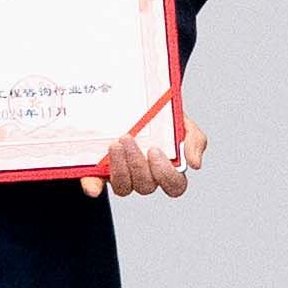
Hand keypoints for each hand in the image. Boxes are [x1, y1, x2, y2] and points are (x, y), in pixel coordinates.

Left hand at [87, 109, 207, 203]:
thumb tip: (195, 164)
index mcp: (167, 169)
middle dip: (137, 164)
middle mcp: (145, 176)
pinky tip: (92, 185)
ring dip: (119, 168)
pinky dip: (93, 186)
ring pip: (123, 187)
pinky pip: (96, 184)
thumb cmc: (162, 117)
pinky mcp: (101, 171)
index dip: (166, 175)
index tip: (155, 151)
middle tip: (128, 138)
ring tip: (115, 143)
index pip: (174, 185)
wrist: (136, 100)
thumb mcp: (183, 122)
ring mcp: (123, 175)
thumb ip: (194, 141)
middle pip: (146, 185)